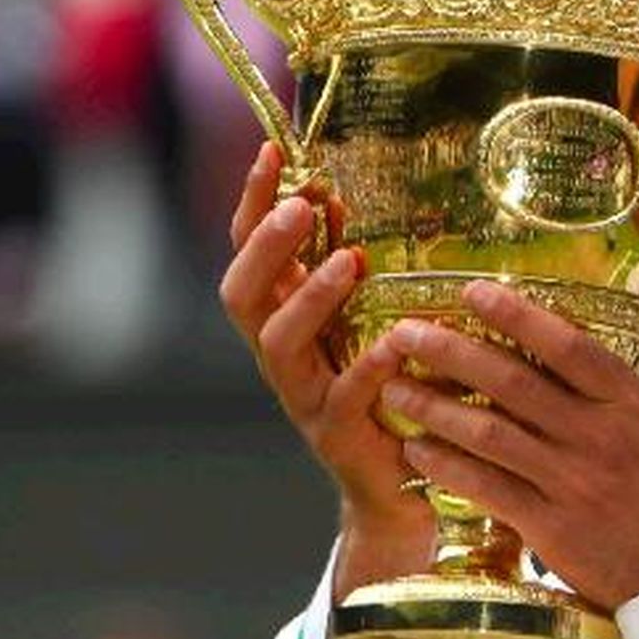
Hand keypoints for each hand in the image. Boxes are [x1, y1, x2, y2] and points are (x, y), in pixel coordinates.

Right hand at [218, 142, 432, 597]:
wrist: (394, 487)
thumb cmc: (381, 388)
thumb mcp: (358, 317)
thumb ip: (341, 261)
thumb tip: (334, 194)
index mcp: (281, 318)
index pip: (248, 252)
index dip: (252, 203)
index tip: (273, 150)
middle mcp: (279, 357)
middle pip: (242, 296)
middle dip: (265, 247)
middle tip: (299, 205)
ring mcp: (301, 398)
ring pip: (279, 346)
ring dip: (311, 297)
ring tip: (352, 259)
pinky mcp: (337, 438)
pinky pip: (342, 401)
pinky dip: (368, 370)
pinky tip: (396, 342)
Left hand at [375, 281, 638, 610]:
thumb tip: (637, 354)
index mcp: (634, 405)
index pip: (568, 345)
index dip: (517, 314)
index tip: (473, 290)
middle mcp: (600, 436)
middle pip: (513, 381)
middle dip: (452, 351)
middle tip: (407, 332)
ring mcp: (572, 483)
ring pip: (489, 432)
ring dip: (435, 406)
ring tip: (394, 387)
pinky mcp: (550, 529)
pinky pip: (486, 487)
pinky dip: (446, 465)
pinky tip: (416, 449)